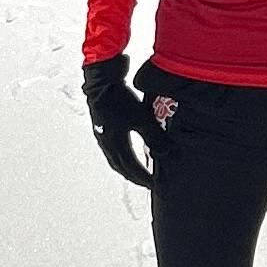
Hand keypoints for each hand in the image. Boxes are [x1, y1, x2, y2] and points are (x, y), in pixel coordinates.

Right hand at [82, 55, 153, 188]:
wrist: (102, 82)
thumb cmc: (121, 99)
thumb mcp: (141, 118)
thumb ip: (154, 137)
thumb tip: (165, 153)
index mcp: (116, 144)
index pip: (131, 168)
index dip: (143, 177)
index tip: (154, 184)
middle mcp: (106, 143)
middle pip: (120, 167)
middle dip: (134, 176)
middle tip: (146, 182)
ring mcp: (102, 135)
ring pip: (114, 159)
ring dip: (126, 168)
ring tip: (136, 171)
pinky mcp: (101, 127)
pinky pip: (111, 150)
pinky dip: (120, 156)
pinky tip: (125, 151)